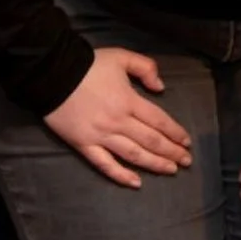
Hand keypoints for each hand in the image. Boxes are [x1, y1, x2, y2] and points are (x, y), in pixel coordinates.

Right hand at [41, 48, 193, 187]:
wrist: (53, 74)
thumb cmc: (89, 65)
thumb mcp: (122, 56)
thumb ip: (146, 68)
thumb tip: (161, 88)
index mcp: (129, 101)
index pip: (159, 121)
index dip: (175, 132)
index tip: (187, 142)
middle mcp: (119, 122)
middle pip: (150, 141)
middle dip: (171, 152)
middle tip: (186, 161)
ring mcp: (101, 136)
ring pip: (133, 155)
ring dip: (154, 164)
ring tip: (171, 170)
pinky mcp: (83, 145)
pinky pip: (105, 164)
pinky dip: (121, 175)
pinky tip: (135, 182)